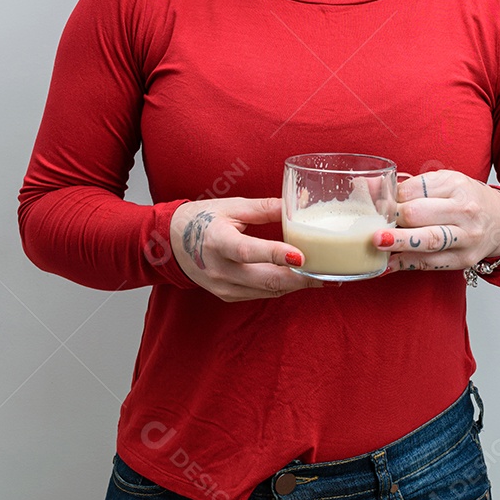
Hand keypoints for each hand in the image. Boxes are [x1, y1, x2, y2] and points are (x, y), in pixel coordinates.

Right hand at [170, 197, 328, 300]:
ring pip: (267, 291)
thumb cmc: (203, 219)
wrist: (172, 243)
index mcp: (217, 240)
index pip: (247, 251)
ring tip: (322, 276)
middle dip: (299, 278)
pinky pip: (261, 294)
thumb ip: (264, 208)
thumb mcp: (232, 207)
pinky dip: (282, 288)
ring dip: (296, 286)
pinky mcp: (228, 295)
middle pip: (264, 279)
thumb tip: (296, 204)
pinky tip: (300, 280)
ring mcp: (223, 286)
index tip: (301, 255)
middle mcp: (219, 269)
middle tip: (327, 272)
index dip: (274, 254)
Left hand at [373, 171, 499, 273]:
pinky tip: (387, 264)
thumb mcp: (443, 183)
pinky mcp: (463, 259)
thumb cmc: (465, 200)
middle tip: (369, 223)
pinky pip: (430, 263)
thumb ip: (409, 186)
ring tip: (377, 242)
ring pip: (428, 240)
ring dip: (399, 242)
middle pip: (419, 214)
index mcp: (455, 184)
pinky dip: (406, 263)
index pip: (415, 189)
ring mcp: (466, 236)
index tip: (372, 203)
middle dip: (391, 219)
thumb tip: (369, 187)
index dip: (390, 197)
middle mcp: (464, 210)